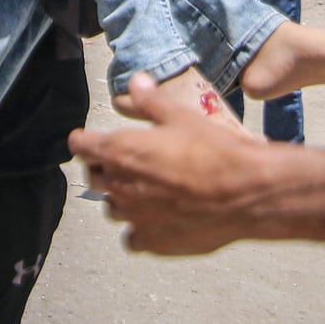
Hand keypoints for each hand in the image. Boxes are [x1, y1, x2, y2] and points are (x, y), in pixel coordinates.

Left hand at [68, 72, 278, 255]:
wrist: (244, 192)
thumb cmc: (213, 150)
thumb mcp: (181, 116)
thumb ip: (150, 101)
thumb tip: (135, 82)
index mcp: (120, 151)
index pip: (80, 146)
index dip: (83, 140)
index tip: (87, 139)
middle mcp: (119, 187)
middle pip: (92, 177)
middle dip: (101, 168)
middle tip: (120, 161)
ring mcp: (134, 218)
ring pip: (111, 209)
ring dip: (120, 198)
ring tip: (141, 191)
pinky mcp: (153, 242)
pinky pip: (132, 238)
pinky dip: (138, 229)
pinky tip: (155, 221)